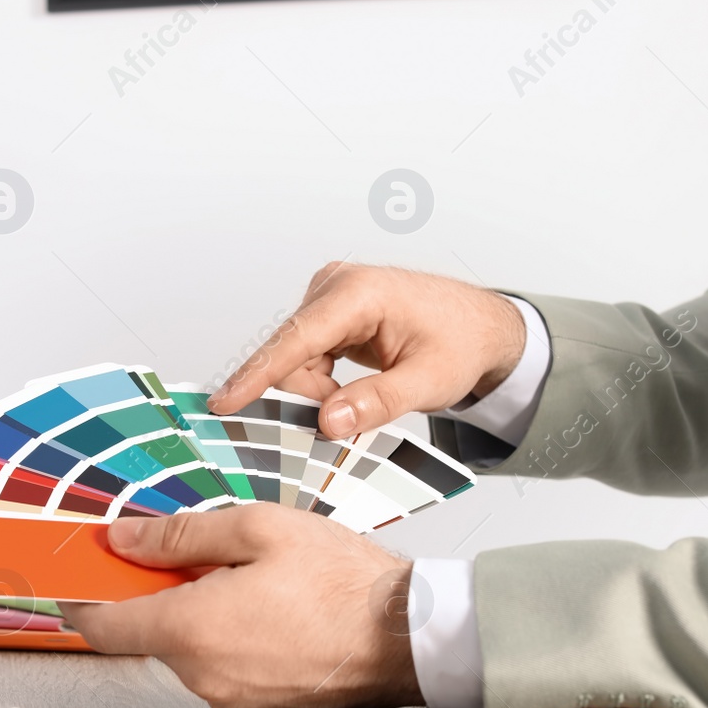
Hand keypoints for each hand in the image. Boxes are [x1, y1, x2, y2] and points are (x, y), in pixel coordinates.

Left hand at [58, 504, 423, 707]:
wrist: (408, 637)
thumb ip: (180, 534)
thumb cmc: (344, 583)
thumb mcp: (258, 528)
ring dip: (203, 615)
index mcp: (191, 629)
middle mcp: (203, 675)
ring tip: (257, 582)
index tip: (71, 580)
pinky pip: (223, 667)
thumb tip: (124, 538)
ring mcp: (230, 698)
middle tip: (206, 555)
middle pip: (151, 631)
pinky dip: (231, 638)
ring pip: (190, 649)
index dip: (82, 599)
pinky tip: (273, 611)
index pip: (104, 625)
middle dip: (165, 592)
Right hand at [208, 262, 525, 438]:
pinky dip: (321, 383)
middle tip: (345, 419)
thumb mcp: (428, 382)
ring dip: (318, 392)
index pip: (296, 338)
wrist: (482, 327)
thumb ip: (376, 403)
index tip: (225, 401)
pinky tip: (345, 392)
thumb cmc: (462, 342)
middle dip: (310, 396)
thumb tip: (327, 421)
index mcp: (360, 293)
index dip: (257, 375)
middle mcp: (337, 286)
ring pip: (295, 359)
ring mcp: (330, 296)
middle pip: (292, 354)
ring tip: (358, 402)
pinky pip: (305, 356)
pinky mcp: (330, 312)